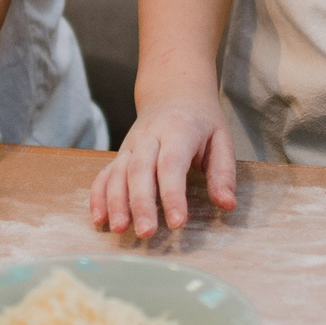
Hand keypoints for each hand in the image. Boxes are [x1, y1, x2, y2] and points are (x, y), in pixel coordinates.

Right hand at [89, 94, 237, 237]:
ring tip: (121, 229)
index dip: (173, 195)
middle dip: (141, 203)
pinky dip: (98, 196)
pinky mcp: (119, 154)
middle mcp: (149, 136)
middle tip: (147, 233)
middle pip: (140, 170)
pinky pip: (104, 174)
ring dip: (116, 203)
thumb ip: (223, 173)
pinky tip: (100, 219)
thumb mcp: (221, 139)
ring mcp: (130, 145)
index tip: (177, 222)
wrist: (173, 91)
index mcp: (178, 131)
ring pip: (118, 173)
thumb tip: (227, 205)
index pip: (171, 164)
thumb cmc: (201, 120)